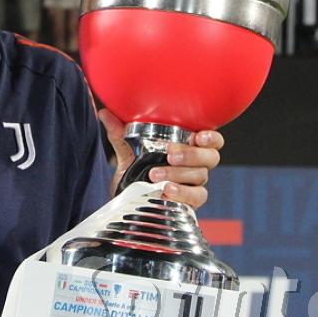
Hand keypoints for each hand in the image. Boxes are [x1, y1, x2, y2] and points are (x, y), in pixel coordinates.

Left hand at [98, 108, 221, 208]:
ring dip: (178, 174)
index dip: (212, 138)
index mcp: (187, 147)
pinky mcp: (189, 203)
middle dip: (192, 155)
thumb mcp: (126, 153)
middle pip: (211, 158)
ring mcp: (194, 184)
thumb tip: (105, 113)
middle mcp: (195, 165)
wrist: (126, 201)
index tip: (198, 136)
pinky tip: (166, 191)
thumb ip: (120, 134)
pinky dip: (182, 193)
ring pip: (200, 177)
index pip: (212, 141)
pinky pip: (195, 197)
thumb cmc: (135, 172)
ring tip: (156, 175)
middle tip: (170, 155)